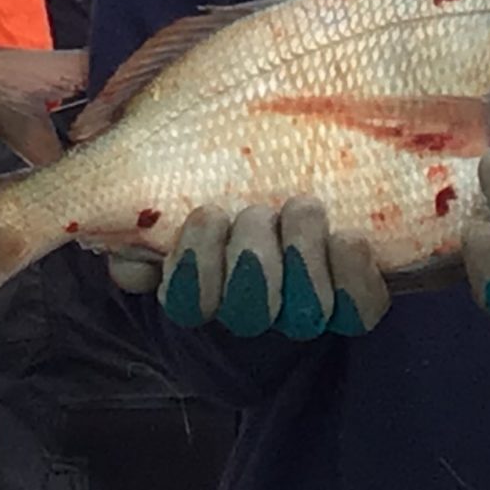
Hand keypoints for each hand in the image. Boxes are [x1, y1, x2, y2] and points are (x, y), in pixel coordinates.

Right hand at [106, 200, 391, 340]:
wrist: (288, 178)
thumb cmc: (217, 177)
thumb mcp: (166, 187)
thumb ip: (136, 213)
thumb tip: (130, 257)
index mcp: (197, 285)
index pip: (188, 302)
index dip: (195, 265)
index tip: (208, 212)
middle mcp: (250, 306)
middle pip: (248, 310)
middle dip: (249, 257)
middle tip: (254, 210)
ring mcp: (302, 307)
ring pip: (302, 312)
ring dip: (299, 256)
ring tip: (300, 207)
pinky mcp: (352, 299)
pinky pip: (359, 309)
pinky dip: (352, 274)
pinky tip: (346, 237)